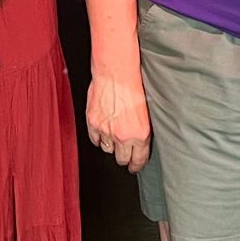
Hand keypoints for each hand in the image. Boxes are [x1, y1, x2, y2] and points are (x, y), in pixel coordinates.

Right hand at [85, 58, 150, 172]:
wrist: (116, 73)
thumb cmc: (133, 87)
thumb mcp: (146, 113)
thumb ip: (142, 131)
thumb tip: (139, 143)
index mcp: (140, 134)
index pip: (138, 160)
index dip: (136, 165)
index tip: (134, 166)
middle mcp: (123, 135)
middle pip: (121, 159)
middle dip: (124, 157)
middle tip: (124, 154)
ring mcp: (106, 131)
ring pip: (107, 150)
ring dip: (111, 145)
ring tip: (113, 136)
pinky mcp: (93, 123)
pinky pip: (94, 139)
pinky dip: (98, 137)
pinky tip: (102, 132)